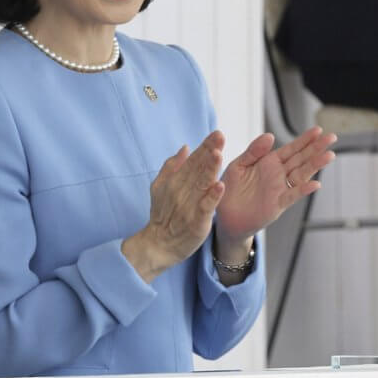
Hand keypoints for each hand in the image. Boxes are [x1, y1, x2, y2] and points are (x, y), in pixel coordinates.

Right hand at [122, 131, 224, 282]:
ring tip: (218, 154)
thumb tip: (185, 146)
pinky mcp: (196, 221)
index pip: (192, 160)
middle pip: (198, 168)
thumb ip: (172, 166)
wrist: (157, 244)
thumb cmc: (162, 214)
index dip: (204, 146)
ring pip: (201, 184)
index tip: (216, 133)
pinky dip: (212, 197)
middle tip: (220, 136)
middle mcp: (182, 190)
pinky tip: (219, 186)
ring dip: (210, 169)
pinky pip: (205, 207)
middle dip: (209, 151)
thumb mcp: (160, 187)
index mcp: (176, 180)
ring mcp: (189, 205)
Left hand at [216, 127, 336, 245]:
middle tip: (332, 137)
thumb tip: (269, 135)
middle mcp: (278, 174)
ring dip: (315, 165)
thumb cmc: (230, 188)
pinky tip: (315, 184)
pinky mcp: (277, 204)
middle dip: (316, 148)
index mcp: (269, 162)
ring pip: (301, 174)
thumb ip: (253, 151)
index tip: (318, 130)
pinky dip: (303, 190)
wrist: (225, 214)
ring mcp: (280, 188)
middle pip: (301, 159)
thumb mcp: (238, 165)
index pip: (290, 148)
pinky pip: (292, 196)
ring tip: (329, 155)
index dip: (304, 140)